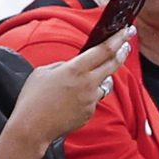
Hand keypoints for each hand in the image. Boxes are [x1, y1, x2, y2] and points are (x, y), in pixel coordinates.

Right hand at [9, 29, 132, 146]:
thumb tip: (73, 66)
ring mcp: (90, 100)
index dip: (118, 39)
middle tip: (127, 45)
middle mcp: (87, 83)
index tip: (126, 31)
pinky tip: (71, 101)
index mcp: (75, 69)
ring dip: (102, 78)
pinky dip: (87, 97)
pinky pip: (93, 101)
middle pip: (113, 64)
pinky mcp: (89, 113)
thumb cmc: (32, 99)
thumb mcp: (43, 72)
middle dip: (122, 52)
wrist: (31, 128)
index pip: (104, 50)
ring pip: (105, 84)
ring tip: (89, 79)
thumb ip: (63, 66)